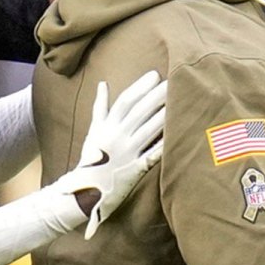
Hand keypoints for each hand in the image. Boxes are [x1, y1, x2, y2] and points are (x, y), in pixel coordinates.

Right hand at [54, 71, 166, 238]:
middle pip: (140, 112)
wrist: (85, 189)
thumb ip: (100, 106)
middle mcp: (117, 137)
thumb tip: (103, 84)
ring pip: (149, 131)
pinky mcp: (135, 169)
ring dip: (164, 115)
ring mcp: (127, 154)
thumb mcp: (93, 130)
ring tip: (179, 100)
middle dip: (157, 96)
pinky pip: (152, 155)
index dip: (140, 87)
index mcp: (107, 126)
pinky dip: (163, 144)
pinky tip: (177, 132)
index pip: (125, 101)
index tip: (155, 75)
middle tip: (173, 81)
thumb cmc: (91, 156)